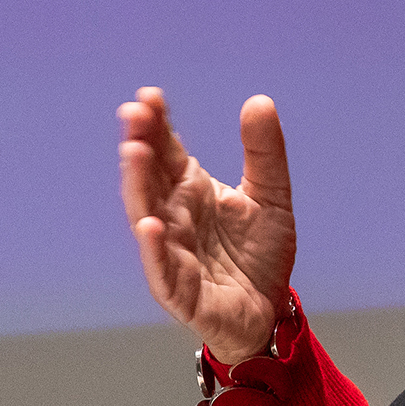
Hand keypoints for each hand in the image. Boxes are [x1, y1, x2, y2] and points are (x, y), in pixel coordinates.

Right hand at [119, 87, 296, 363]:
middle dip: (139, 146)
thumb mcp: (271, 194)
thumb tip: (259, 100)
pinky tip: (149, 224)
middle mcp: (173, 216)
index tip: (150, 96)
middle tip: (133, 114)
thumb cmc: (260, 252)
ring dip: (138, 187)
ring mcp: (172, 252)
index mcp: (190, 189)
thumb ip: (265, 151)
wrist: (270, 309)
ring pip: (147, 216)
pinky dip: (154, 248)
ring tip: (134, 153)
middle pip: (149, 178)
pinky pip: (163, 269)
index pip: (165, 151)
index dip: (155, 125)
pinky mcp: (180, 291)